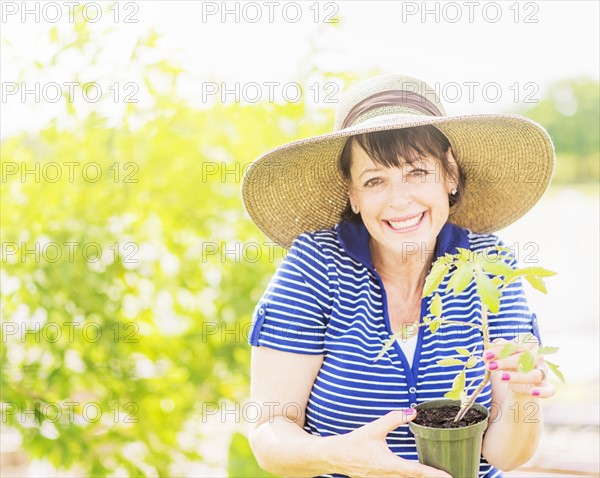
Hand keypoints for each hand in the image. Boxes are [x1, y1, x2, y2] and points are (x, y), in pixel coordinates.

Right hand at [333, 409, 450, 476]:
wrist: (337, 456)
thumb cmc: (355, 443)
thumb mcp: (374, 428)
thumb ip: (393, 419)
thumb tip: (412, 412)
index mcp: (390, 464)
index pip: (417, 472)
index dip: (434, 474)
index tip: (448, 477)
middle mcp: (388, 476)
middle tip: (447, 475)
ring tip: (434, 474)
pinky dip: (408, 477)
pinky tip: (415, 473)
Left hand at [484, 336, 554, 398]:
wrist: (520, 381)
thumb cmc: (510, 362)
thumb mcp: (502, 354)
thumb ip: (495, 350)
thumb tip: (488, 350)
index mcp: (530, 343)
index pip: (516, 344)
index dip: (501, 349)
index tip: (486, 355)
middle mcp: (538, 356)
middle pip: (524, 358)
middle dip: (505, 362)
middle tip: (490, 366)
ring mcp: (543, 371)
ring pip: (534, 374)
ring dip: (517, 376)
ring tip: (500, 377)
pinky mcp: (546, 386)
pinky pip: (549, 389)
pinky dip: (543, 392)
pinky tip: (533, 392)